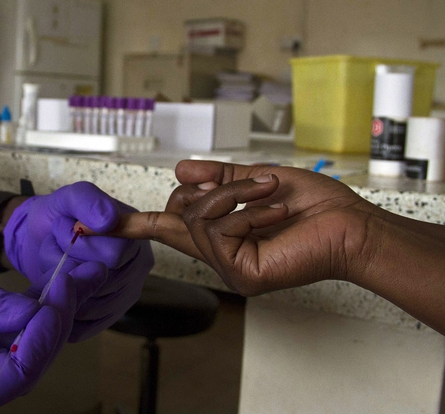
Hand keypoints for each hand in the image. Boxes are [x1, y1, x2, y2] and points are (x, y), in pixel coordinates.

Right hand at [0, 237, 106, 412]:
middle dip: (45, 337)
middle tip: (68, 289)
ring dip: (39, 331)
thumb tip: (35, 317)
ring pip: (6, 365)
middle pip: (7, 378)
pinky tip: (38, 300)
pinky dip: (19, 327)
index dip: (31, 352)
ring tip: (62, 290)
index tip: (53, 305)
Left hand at [4, 181, 153, 341]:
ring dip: (60, 286)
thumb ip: (88, 200)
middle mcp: (137, 269)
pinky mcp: (104, 318)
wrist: (38, 238)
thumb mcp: (69, 198)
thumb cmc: (58, 216)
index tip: (63, 227)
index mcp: (135, 237)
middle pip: (102, 282)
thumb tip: (109, 219)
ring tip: (52, 264)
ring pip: (90, 306)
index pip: (114, 254)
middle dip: (68, 264)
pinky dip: (61, 309)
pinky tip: (53, 290)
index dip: (81, 244)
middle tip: (54, 246)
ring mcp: (123, 296)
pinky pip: (83, 327)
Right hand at [109, 160, 377, 295]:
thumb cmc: (314, 205)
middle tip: (257, 182)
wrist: (350, 223)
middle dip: (214, 187)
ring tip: (272, 194)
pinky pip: (219, 229)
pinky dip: (249, 210)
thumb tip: (180, 169)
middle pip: (179, 211)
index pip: (166, 228)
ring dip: (238, 194)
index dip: (131, 225)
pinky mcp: (241, 274)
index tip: (94, 224)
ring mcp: (229, 268)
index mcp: (219, 233)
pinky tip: (277, 213)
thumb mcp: (255, 179)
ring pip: (198, 216)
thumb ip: (217, 176)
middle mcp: (219, 254)